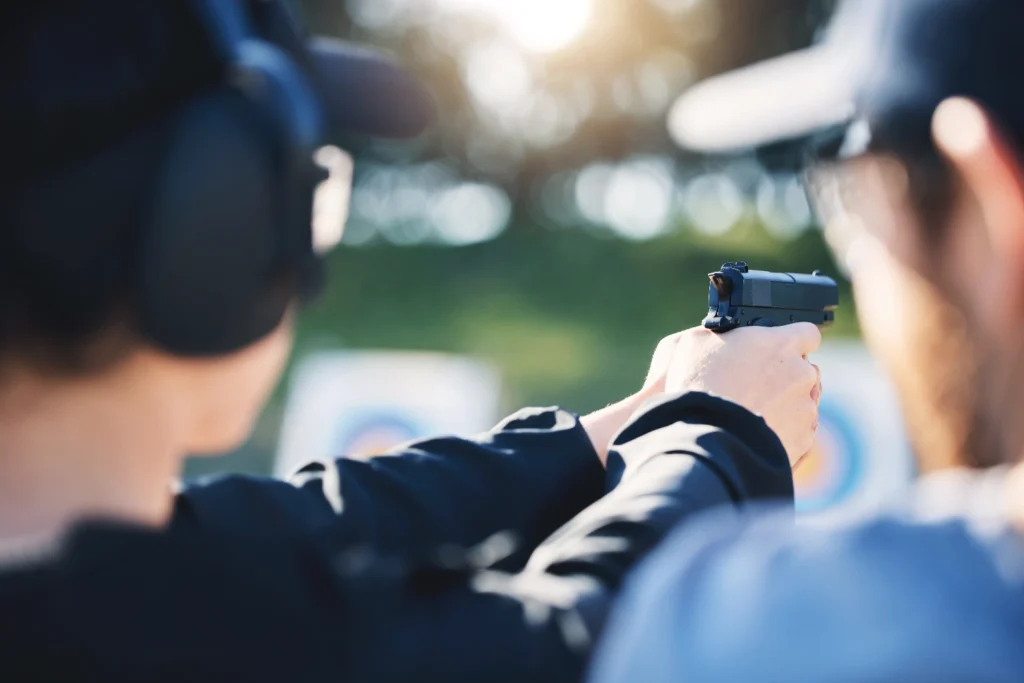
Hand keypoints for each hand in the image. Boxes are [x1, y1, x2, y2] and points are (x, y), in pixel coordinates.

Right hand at [645, 325, 822, 465]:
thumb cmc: (699, 386)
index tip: (775, 350)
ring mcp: (806, 409)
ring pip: (802, 402)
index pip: (807, 333)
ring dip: (785, 405)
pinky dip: (783, 432)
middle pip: (804, 370)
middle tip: (754, 385)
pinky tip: (757, 433)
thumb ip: (719, 333)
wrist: (708, 438)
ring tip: (752, 413)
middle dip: (785, 375)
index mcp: (782, 344)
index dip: (791, 341)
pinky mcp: (804, 440)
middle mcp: (801, 374)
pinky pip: (798, 432)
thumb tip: (720, 334)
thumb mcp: (695, 343)